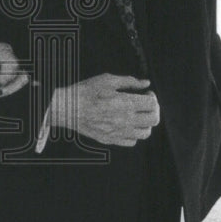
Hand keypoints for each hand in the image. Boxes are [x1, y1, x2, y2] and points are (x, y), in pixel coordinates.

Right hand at [36, 73, 158, 152]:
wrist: (67, 108)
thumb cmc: (86, 91)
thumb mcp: (107, 80)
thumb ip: (129, 81)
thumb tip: (145, 83)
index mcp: (125, 103)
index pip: (152, 103)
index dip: (152, 96)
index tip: (146, 93)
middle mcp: (125, 120)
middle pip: (154, 120)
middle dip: (154, 110)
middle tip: (146, 104)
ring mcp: (118, 132)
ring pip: (145, 133)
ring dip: (145, 123)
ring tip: (137, 115)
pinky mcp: (110, 139)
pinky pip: (132, 141)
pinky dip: (133, 133)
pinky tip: (126, 124)